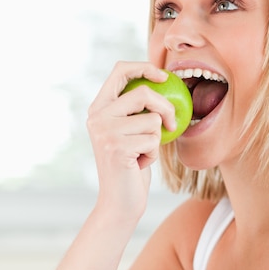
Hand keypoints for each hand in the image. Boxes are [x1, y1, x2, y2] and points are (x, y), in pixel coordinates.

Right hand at [87, 61, 175, 220]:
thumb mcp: (130, 132)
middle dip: (166, 109)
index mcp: (98, 109)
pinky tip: (140, 164)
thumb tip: (163, 81)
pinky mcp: (117, 147)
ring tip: (142, 153)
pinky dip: (154, 154)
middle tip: (171, 125)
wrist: (119, 201)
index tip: (164, 77)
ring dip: (156, 139)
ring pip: (152, 120)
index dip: (144, 68)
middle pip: (143, 93)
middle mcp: (97, 117)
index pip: (119, 71)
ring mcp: (105, 132)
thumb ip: (136, 110)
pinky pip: (153, 140)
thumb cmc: (131, 166)